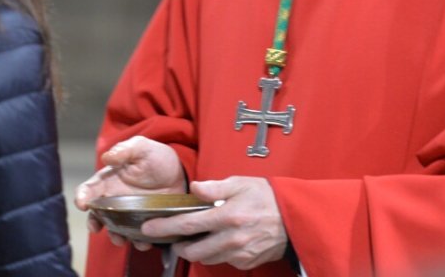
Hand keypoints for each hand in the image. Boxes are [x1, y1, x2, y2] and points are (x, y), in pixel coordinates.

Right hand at [74, 136, 185, 247]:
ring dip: (115, 236)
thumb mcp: (142, 147)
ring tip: (120, 240)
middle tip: (95, 228)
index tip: (82, 204)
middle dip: (94, 223)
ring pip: (116, 229)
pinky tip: (144, 243)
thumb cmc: (156, 157)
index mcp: (109, 180)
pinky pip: (138, 236)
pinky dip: (139, 242)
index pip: (89, 189)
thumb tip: (107, 157)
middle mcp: (115, 199)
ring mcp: (129, 214)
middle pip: (97, 214)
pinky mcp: (145, 223)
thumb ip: (125, 150)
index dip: (82, 196)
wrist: (179, 173)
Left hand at [142, 176, 286, 269]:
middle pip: (193, 250)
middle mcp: (231, 239)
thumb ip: (214, 188)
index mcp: (227, 216)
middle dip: (178, 245)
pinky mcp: (246, 262)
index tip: (150, 227)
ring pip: (207, 258)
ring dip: (196, 250)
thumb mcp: (240, 183)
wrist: (294, 217)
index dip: (165, 227)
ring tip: (194, 237)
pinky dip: (216, 251)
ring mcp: (239, 253)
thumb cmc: (266, 197)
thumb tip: (194, 189)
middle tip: (173, 237)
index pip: (188, 224)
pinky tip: (218, 239)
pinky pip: (223, 260)